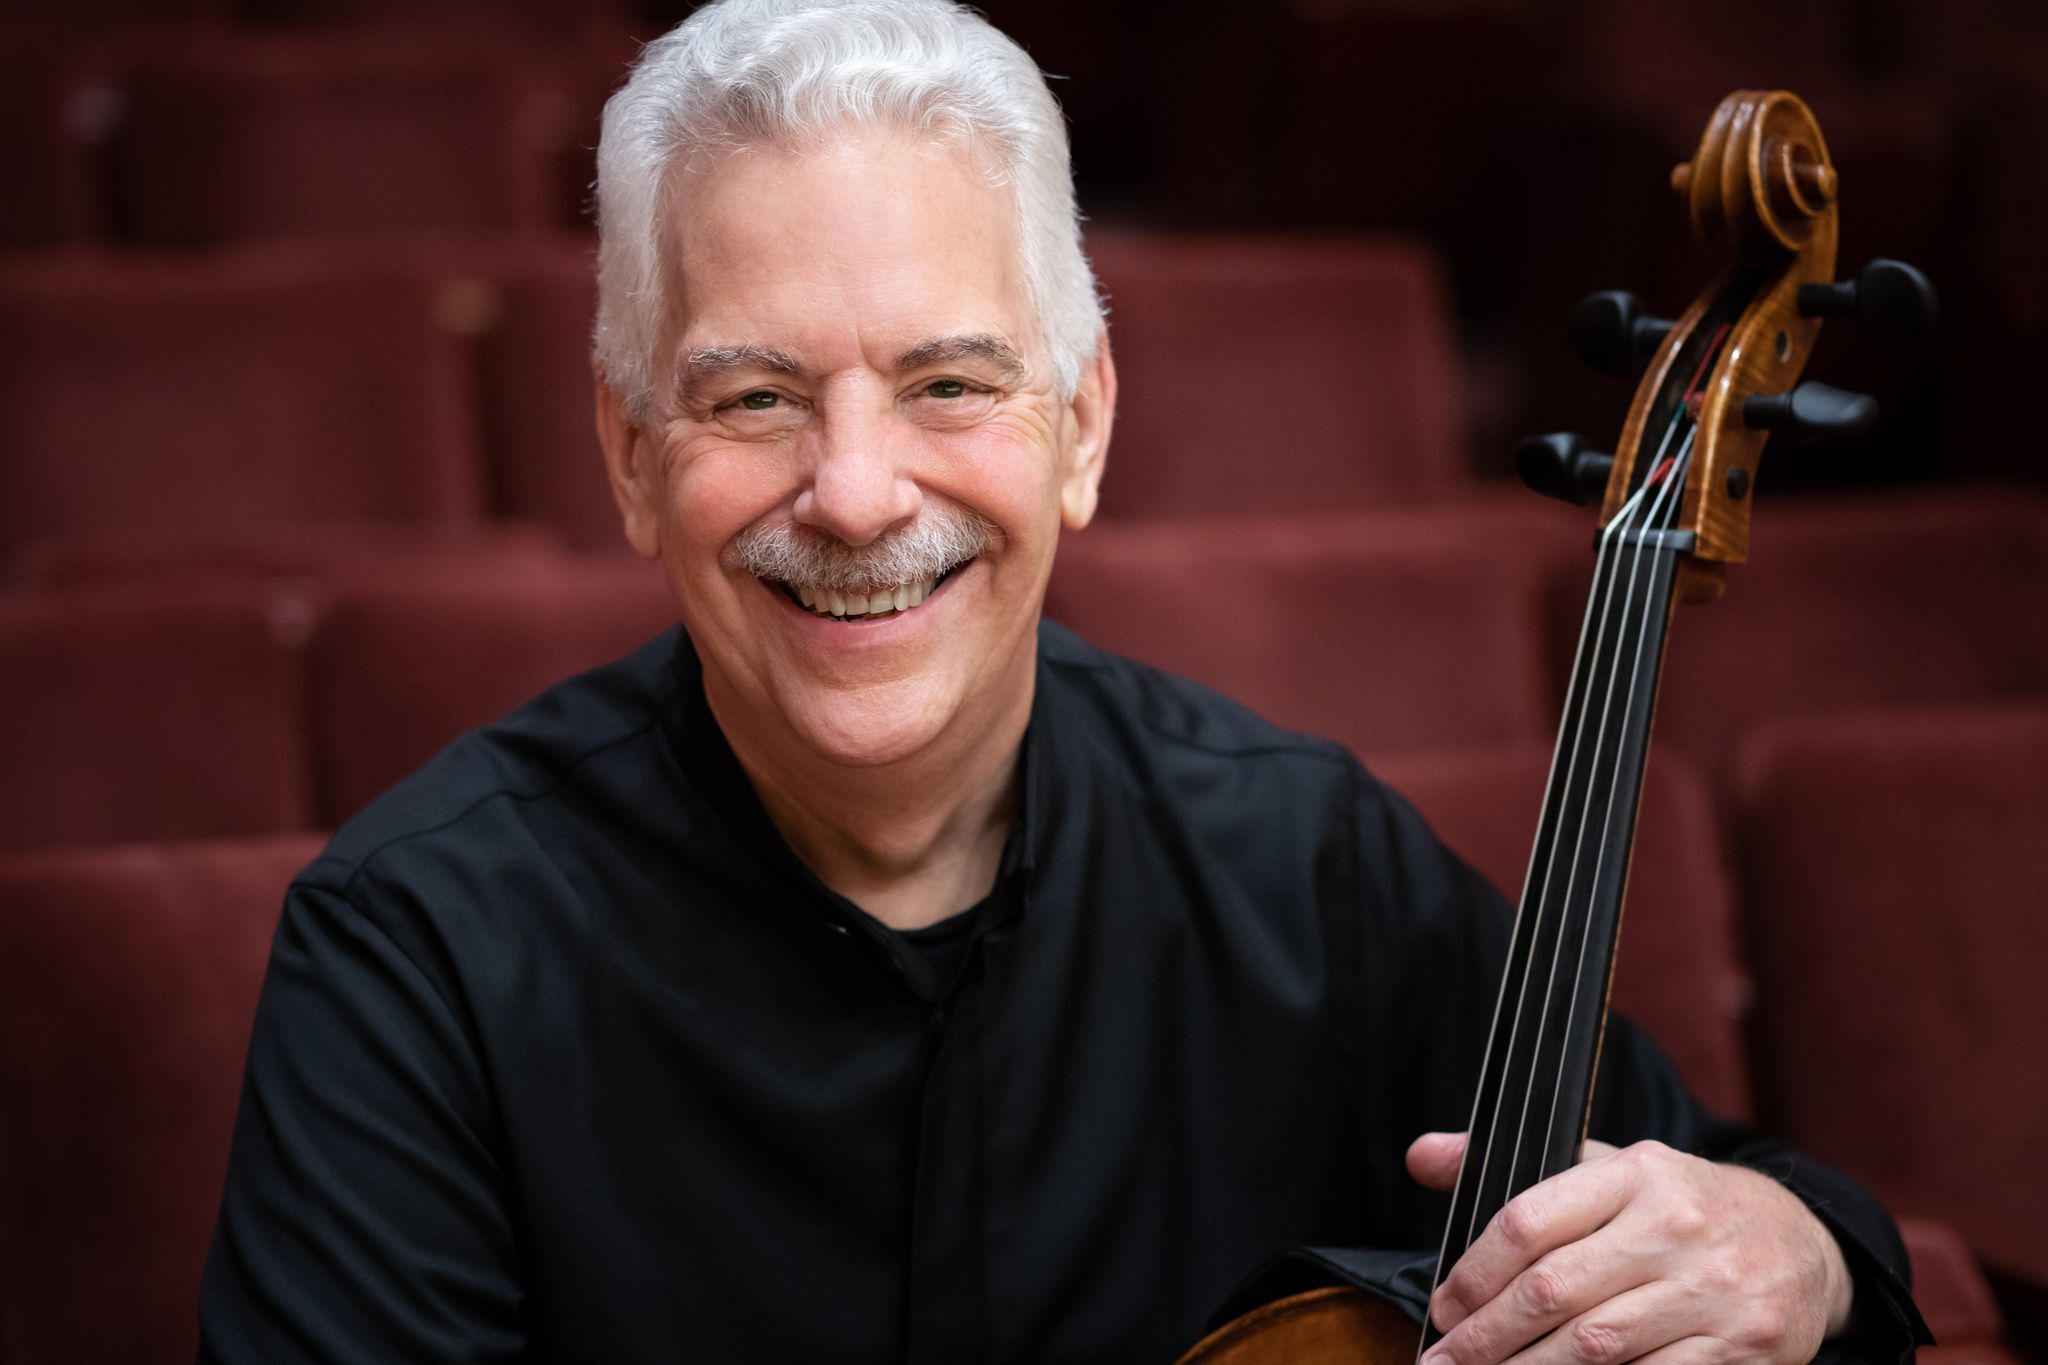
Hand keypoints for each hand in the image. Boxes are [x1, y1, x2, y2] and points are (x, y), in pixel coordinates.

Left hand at [1405, 1132, 1852, 1363]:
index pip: (1530, 1220)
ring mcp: (1713, 1291)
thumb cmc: (1679, 1209)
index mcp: (1635, 1173)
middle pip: (1555, 1291)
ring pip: (1597, 1347)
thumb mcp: (1606, 1170)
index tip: (1444, 1308)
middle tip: (1444, 1363)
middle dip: (1487, 1337)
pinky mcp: (1744, 1349)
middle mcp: (1675, 1227)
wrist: (1800, 1243)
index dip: (1475, 1272)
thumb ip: (1512, 1168)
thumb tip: (1422, 1157)